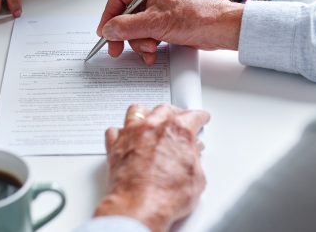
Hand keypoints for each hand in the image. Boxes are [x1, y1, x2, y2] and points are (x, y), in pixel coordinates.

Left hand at [95, 104, 209, 231]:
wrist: (138, 207)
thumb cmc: (165, 196)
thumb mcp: (197, 179)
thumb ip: (195, 159)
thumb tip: (193, 155)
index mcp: (177, 131)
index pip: (192, 116)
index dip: (199, 117)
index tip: (200, 118)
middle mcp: (153, 127)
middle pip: (164, 109)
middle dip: (174, 113)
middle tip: (178, 120)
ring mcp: (132, 134)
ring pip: (137, 111)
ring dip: (146, 114)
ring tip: (150, 120)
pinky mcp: (115, 146)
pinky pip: (114, 130)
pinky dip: (121, 132)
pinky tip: (125, 137)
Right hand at [97, 0, 243, 63]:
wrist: (221, 28)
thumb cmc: (198, 16)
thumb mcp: (156, 23)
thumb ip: (127, 27)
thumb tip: (108, 29)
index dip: (109, 15)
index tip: (104, 32)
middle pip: (126, 14)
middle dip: (127, 34)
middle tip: (118, 49)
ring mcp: (160, 7)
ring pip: (136, 27)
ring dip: (140, 42)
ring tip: (150, 49)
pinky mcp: (166, 20)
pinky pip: (148, 32)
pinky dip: (148, 44)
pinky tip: (153, 52)